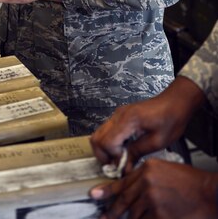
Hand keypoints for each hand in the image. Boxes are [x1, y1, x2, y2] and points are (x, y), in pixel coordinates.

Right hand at [90, 76, 205, 168]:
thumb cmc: (170, 120)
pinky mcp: (120, 116)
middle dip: (103, 155)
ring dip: (105, 150)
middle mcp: (118, 115)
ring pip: (99, 134)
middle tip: (117, 166)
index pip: (107, 142)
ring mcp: (117, 114)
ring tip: (119, 160)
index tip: (124, 166)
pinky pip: (106, 131)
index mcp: (128, 120)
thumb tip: (124, 168)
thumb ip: (137, 153)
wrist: (175, 103)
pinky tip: (123, 150)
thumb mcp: (157, 141)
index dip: (113, 158)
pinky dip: (109, 143)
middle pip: (97, 138)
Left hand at [90, 158, 217, 218]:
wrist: (206, 193)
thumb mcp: (163, 169)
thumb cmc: (189, 182)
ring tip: (130, 218)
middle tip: (103, 216)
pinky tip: (148, 218)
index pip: (122, 182)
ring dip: (132, 218)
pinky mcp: (159, 215)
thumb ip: (144, 176)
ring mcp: (152, 200)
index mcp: (147, 169)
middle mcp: (146, 183)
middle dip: (112, 211)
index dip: (106, 191)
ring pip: (134, 214)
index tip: (95, 195)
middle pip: (124, 200)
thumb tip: (129, 186)